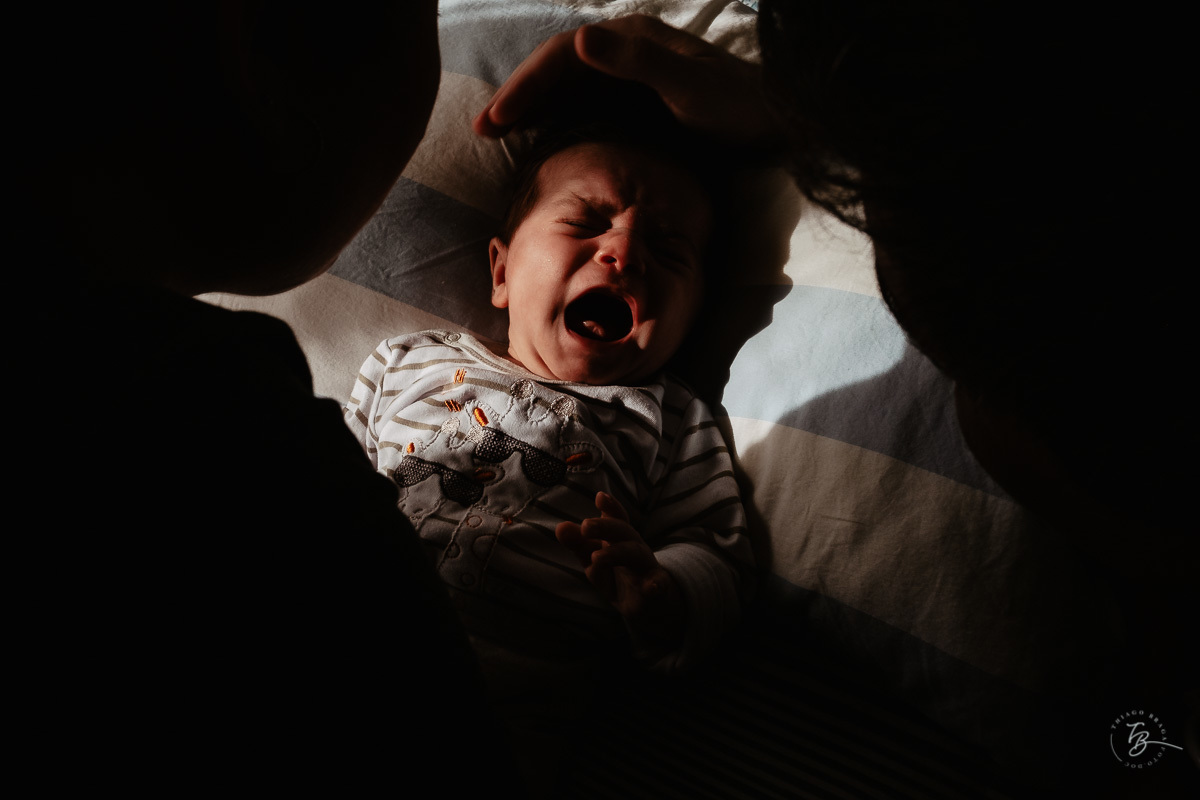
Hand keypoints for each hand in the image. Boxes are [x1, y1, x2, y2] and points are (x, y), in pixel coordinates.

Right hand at [473, 14, 780, 147]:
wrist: (777, 122)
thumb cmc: (737, 108)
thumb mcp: (687, 87)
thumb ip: (637, 64)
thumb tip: (580, 42)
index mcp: (632, 39)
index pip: (562, 55)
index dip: (525, 85)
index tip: (498, 118)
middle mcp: (627, 51)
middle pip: (558, 68)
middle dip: (519, 96)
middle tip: (483, 130)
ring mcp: (633, 75)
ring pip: (568, 86)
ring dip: (533, 108)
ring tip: (500, 136)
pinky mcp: (640, 99)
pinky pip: (587, 104)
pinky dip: (559, 119)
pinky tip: (544, 141)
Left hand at [556, 492, 684, 653]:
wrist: (647, 604)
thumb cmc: (616, 576)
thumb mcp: (594, 560)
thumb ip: (579, 544)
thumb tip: (560, 527)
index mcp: (619, 538)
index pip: (616, 518)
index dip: (610, 507)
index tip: (600, 497)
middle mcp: (634, 547)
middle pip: (624, 531)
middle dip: (605, 527)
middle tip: (585, 527)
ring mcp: (646, 566)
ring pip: (636, 554)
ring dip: (617, 553)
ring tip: (597, 558)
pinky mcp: (655, 588)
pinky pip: (658, 584)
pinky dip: (656, 584)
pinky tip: (651, 587)